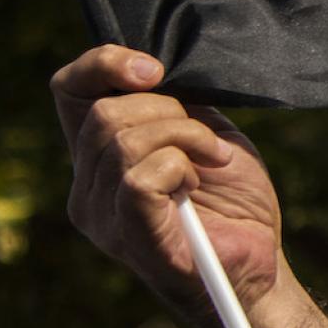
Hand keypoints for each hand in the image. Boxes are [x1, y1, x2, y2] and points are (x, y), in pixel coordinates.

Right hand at [51, 45, 286, 317]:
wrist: (259, 264)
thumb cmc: (234, 202)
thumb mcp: (204, 133)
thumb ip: (170, 103)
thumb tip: (146, 66)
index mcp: (98, 157)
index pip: (68, 90)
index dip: (103, 64)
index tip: (153, 69)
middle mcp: (88, 186)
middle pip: (104, 112)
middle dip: (169, 111)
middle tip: (208, 143)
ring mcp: (101, 214)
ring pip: (123, 140)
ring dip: (184, 138)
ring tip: (211, 163)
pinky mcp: (128, 234)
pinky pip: (139, 177)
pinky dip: (179, 167)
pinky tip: (196, 185)